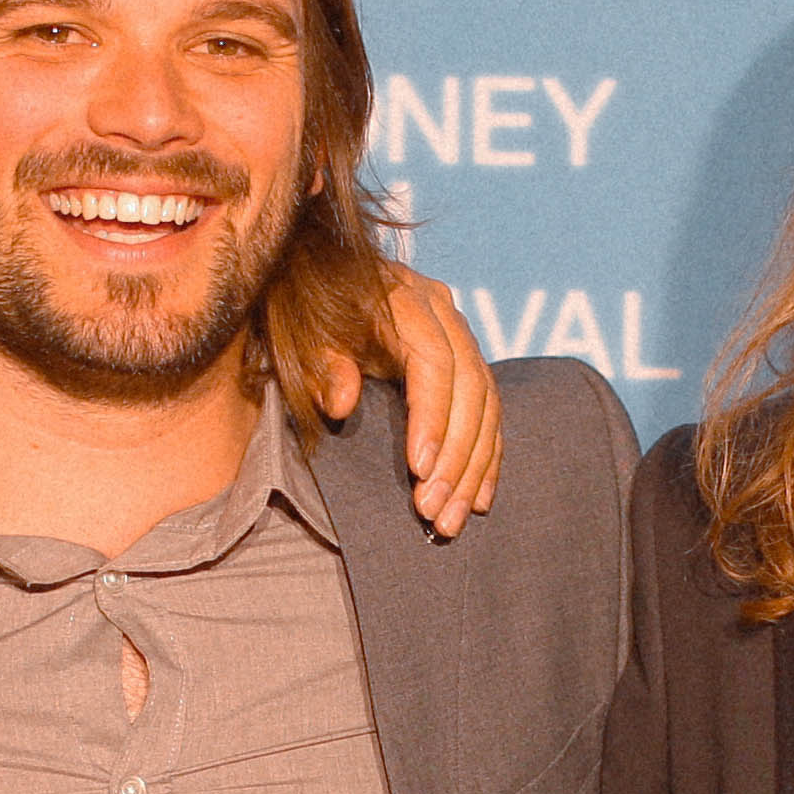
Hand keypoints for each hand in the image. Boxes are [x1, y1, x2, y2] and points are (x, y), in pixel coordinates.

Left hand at [308, 266, 505, 536]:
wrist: (321, 276)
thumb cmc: (308, 312)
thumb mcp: (304, 334)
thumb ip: (323, 364)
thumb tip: (342, 404)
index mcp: (406, 300)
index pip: (434, 362)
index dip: (433, 418)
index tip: (420, 469)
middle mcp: (444, 314)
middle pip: (470, 389)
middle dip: (456, 457)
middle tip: (434, 509)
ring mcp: (460, 336)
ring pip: (486, 407)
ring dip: (473, 468)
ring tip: (452, 518)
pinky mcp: (467, 362)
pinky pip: (490, 413)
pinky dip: (485, 459)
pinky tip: (476, 500)